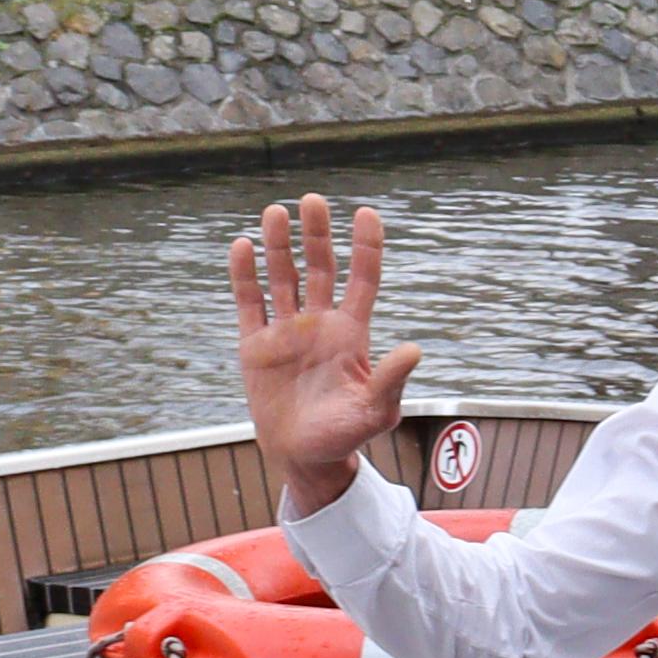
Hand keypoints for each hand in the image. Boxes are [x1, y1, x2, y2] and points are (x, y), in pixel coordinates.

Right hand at [234, 195, 420, 512]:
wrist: (304, 457)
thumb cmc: (345, 435)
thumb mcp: (375, 411)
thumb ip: (390, 380)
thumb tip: (414, 350)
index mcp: (351, 333)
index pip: (362, 279)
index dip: (365, 247)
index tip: (366, 213)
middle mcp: (320, 323)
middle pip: (320, 267)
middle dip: (317, 234)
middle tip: (312, 200)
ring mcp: (287, 331)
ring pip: (283, 277)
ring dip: (279, 245)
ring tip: (276, 212)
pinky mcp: (256, 345)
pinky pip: (250, 303)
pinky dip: (245, 275)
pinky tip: (243, 247)